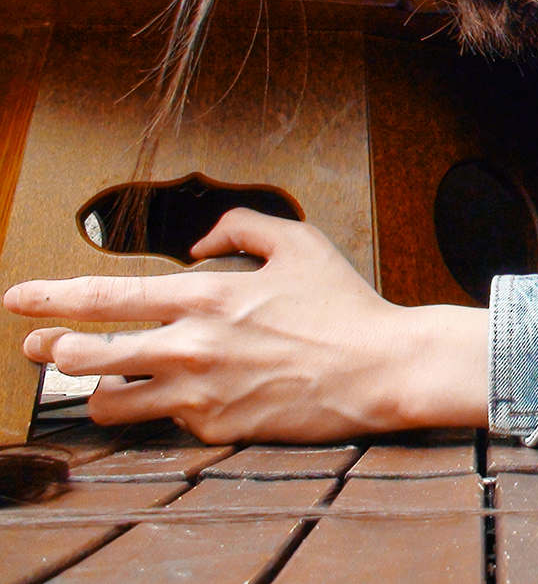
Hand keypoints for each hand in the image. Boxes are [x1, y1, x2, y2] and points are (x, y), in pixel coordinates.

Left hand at [3, 209, 488, 442]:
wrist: (380, 368)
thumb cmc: (344, 305)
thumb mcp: (299, 243)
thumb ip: (239, 228)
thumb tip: (195, 247)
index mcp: (207, 295)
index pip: (107, 296)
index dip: (50, 297)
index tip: (19, 298)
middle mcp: (193, 346)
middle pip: (87, 356)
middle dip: (53, 350)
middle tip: (43, 348)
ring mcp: (200, 393)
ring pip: (111, 403)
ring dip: (99, 392)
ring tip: (106, 383)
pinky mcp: (216, 429)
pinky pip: (166, 422)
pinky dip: (165, 409)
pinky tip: (179, 399)